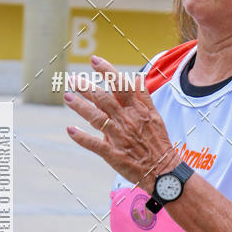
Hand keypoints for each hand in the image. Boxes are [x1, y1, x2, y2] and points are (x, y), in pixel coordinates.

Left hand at [64, 55, 178, 192]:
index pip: (121, 84)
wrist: (163, 171)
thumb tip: (137, 78)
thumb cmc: (159, 144)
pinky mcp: (114, 154)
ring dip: (80, 106)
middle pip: (103, 98)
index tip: (94, 60)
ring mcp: (119, 137)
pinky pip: (94, 144)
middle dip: (86, 87)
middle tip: (72, 79)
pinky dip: (81, 137)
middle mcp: (127, 120)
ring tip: (68, 97)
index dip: (107, 70)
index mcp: (138, 110)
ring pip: (96, 117)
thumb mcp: (156, 117)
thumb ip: (144, 97)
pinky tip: (70, 130)